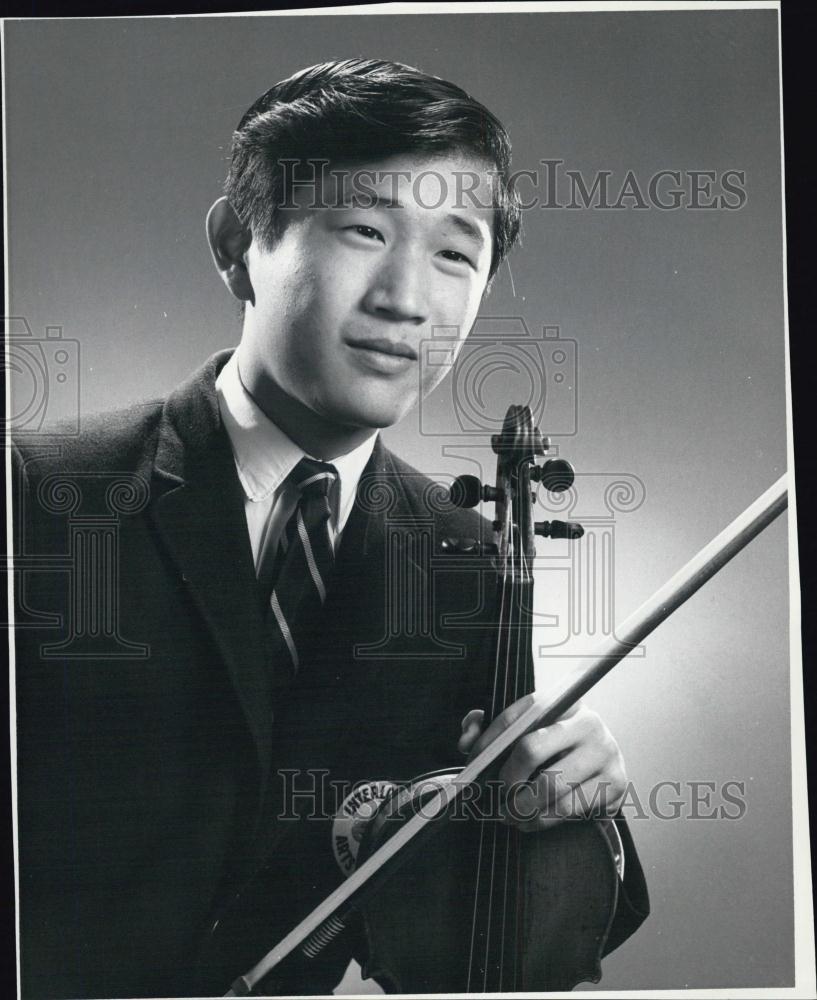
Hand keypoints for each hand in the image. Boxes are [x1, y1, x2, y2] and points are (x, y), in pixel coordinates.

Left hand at [458, 700, 626, 831]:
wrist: (604, 770)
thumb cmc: (556, 749)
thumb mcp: (527, 731)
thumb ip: (490, 729)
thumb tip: (467, 739)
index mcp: (563, 702)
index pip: (518, 715)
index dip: (489, 739)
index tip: (473, 762)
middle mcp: (587, 723)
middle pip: (532, 748)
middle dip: (507, 777)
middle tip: (497, 792)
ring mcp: (604, 753)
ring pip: (550, 786)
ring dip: (521, 806)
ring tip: (509, 813)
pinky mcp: (614, 785)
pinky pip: (567, 809)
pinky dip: (541, 821)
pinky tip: (529, 821)